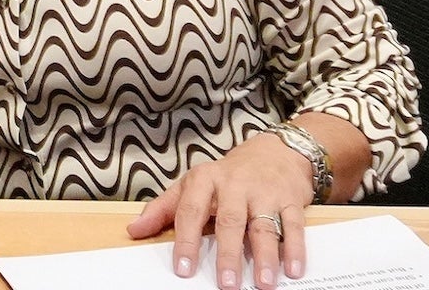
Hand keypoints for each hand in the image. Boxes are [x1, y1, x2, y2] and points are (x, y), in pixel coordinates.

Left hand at [127, 132, 313, 289]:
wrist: (273, 152)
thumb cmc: (226, 176)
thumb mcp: (191, 185)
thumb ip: (163, 209)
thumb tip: (134, 231)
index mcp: (204, 181)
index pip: (190, 212)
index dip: (186, 242)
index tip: (184, 269)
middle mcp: (234, 185)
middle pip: (229, 222)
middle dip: (228, 254)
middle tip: (226, 284)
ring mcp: (263, 193)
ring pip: (263, 226)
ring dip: (264, 257)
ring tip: (263, 283)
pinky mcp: (290, 200)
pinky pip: (294, 225)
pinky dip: (294, 248)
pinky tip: (292, 269)